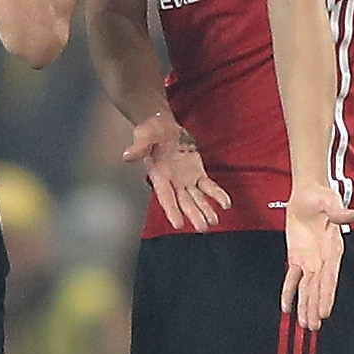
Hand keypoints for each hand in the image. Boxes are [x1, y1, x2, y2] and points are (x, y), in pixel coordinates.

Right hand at [125, 111, 230, 230]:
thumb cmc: (151, 131)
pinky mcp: (197, 173)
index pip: (165, 196)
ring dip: (205, 209)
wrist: (163, 126)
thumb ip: (139, 146)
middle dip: (193, 214)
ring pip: (197, 198)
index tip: (178, 224)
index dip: (172, 210)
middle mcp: (172, 182)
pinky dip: (217, 195)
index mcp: (158, 175)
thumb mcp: (144, 135)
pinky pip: (208, 186)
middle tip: (202, 227)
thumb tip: (128, 156)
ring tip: (213, 221)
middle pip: (183, 202)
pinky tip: (226, 204)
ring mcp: (186, 180)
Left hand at [281, 182, 353, 331]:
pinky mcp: (296, 257)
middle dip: (315, 307)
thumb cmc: (321, 196)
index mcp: (333, 249)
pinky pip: (292, 279)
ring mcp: (310, 260)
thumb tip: (352, 214)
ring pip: (307, 288)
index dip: (326, 295)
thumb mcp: (329, 200)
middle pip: (318, 288)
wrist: (307, 194)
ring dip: (305, 306)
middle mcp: (323, 259)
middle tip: (312, 326)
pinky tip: (287, 308)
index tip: (324, 312)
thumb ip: (337, 210)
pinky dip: (289, 293)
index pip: (330, 277)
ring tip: (305, 325)